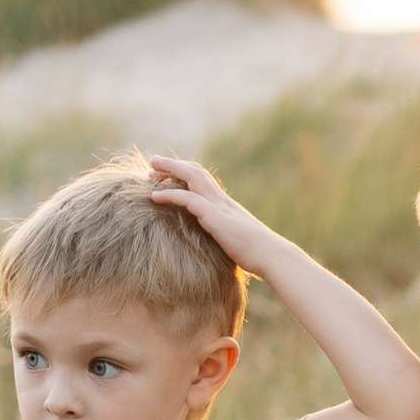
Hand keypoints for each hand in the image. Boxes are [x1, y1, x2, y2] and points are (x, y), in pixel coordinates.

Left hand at [143, 150, 272, 273]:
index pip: (203, 179)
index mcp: (225, 205)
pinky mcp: (215, 217)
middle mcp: (221, 200)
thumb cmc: (256, 253)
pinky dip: (170, 195)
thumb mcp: (235, 240)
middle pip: (195, 171)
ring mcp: (218, 206)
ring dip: (169, 171)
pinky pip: (188, 199)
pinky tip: (154, 196)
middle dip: (173, 165)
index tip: (166, 173)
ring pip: (191, 177)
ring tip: (149, 171)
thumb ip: (223, 236)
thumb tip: (216, 245)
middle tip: (153, 163)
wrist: (270, 255)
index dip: (184, 172)